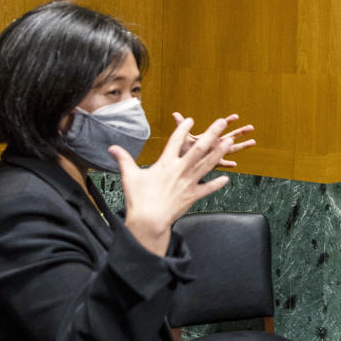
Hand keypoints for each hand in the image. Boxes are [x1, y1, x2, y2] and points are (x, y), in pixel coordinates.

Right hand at [112, 116, 238, 254]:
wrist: (149, 220)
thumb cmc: (138, 199)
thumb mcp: (129, 176)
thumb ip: (123, 159)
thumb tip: (112, 147)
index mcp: (165, 164)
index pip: (176, 141)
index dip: (183, 129)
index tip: (190, 120)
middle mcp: (180, 170)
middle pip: (199, 148)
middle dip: (211, 134)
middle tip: (221, 122)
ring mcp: (188, 183)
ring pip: (208, 165)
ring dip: (219, 153)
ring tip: (229, 142)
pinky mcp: (192, 196)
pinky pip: (208, 188)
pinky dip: (217, 184)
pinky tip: (226, 178)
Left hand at [172, 112, 254, 166]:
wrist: (181, 163)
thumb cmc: (183, 150)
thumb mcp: (183, 137)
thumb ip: (181, 126)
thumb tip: (175, 114)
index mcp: (210, 138)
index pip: (221, 128)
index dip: (228, 121)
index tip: (236, 116)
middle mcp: (215, 145)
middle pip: (230, 137)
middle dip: (240, 132)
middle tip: (251, 127)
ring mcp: (216, 154)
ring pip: (232, 149)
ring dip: (242, 145)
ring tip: (253, 141)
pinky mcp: (213, 163)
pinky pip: (222, 163)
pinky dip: (227, 164)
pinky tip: (234, 164)